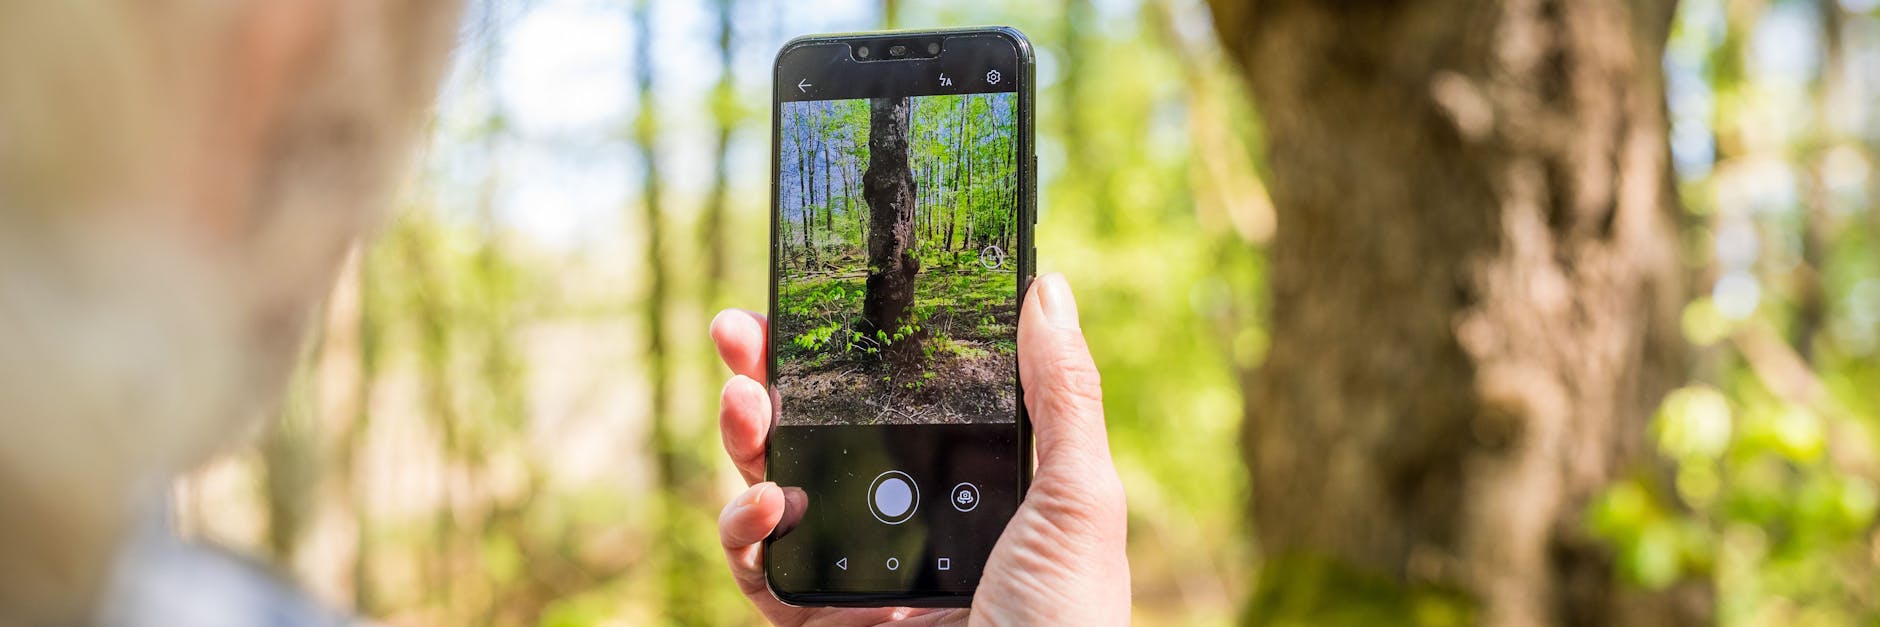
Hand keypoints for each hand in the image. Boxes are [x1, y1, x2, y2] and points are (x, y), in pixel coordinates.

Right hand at [709, 273, 1130, 625]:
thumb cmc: (1071, 626)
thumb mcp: (1081, 500)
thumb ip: (1063, 394)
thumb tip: (1047, 287)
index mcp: (974, 481)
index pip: (899, 396)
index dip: (852, 346)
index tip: (817, 295)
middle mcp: (909, 518)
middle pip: (821, 431)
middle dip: (771, 375)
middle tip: (739, 330)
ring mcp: (859, 571)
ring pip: (776, 489)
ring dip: (747, 440)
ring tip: (744, 405)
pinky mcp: (820, 621)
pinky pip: (761, 569)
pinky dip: (746, 531)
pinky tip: (765, 507)